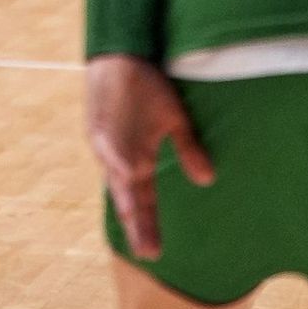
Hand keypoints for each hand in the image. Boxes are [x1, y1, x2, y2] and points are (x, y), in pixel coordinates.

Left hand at [86, 54, 214, 261]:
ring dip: (126, 200)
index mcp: (134, 160)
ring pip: (116, 177)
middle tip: (149, 254)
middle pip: (127, 197)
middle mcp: (116, 157)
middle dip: (137, 224)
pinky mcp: (101, 123)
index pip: (142, 200)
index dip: (147, 225)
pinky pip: (109, 144)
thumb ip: (187, 150)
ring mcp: (106, 142)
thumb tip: (207, 179)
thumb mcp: (173, 121)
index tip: (154, 254)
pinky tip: (128, 174)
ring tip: (136, 226)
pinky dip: (117, 160)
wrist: (121, 54)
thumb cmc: (144, 86)